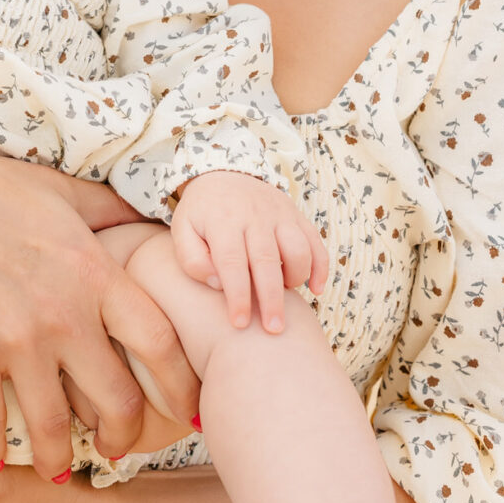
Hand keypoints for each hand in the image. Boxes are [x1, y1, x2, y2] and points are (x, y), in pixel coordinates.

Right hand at [0, 140, 199, 481]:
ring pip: (56, 429)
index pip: (160, 343)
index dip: (180, 385)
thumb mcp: (65, 193)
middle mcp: (64, 314)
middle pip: (117, 402)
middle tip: (116, 448)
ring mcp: (16, 341)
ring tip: (59, 467)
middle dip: (124, 437)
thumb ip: (111, 214)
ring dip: (60, 459)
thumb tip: (148, 222)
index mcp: (95, 273)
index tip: (184, 410)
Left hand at [170, 170, 326, 332]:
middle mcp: (254, 215)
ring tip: (285, 298)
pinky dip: (320, 267)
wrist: (223, 172)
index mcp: (222, 221)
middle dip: (272, 298)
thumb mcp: (183, 230)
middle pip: (267, 261)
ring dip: (295, 278)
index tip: (240, 324)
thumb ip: (192, 259)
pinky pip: (316, 242)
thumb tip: (217, 284)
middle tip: (274, 330)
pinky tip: (315, 288)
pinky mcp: (296, 215)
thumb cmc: (201, 212)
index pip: (232, 263)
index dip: (238, 296)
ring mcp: (279, 214)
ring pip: (298, 249)